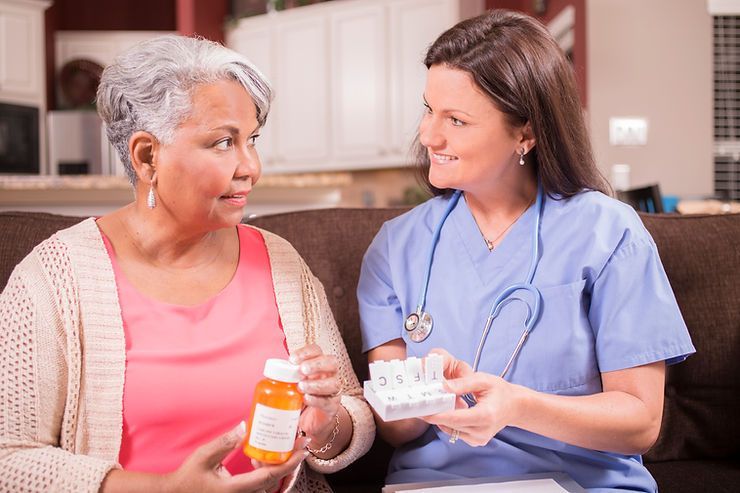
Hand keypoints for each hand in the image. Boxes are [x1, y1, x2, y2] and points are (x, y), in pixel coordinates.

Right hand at [164, 422, 308, 492]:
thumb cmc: (187, 477)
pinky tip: (262, 459)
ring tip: (283, 448)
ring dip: (278, 468)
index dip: (289, 463)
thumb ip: (224, 443)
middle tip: (299, 444)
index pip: (270, 476)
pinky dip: (267, 473)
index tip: (302, 449)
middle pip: (274, 481)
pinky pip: (259, 486)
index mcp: (235, 488)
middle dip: (289, 463)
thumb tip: (244, 427)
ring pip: (268, 485)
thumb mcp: (203, 456)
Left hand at [290, 344, 341, 442]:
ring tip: (301, 387)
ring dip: (316, 384)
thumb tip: (268, 371)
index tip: (292, 359)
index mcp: (318, 364)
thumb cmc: (301, 396)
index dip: (306, 352)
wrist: (312, 419)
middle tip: (301, 370)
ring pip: (333, 383)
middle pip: (332, 362)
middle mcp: (329, 375)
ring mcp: (333, 391)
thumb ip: (286, 376)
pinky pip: (329, 402)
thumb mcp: (293, 383)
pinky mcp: (332, 407)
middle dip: (316, 364)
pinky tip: (306, 399)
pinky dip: (317, 399)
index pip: (317, 351)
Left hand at [421, 348, 524, 446]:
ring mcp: (479, 439)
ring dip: (440, 418)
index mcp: (485, 416)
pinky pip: (455, 432)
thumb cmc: (500, 391)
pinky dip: (448, 422)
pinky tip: (446, 411)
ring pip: (450, 429)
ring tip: (431, 405)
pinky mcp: (475, 441)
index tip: (421, 410)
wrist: (514, 406)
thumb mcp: (482, 380)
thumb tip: (442, 386)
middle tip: (418, 405)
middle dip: (433, 415)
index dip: (436, 415)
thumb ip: (462, 383)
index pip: (455, 418)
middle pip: (450, 425)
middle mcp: (482, 431)